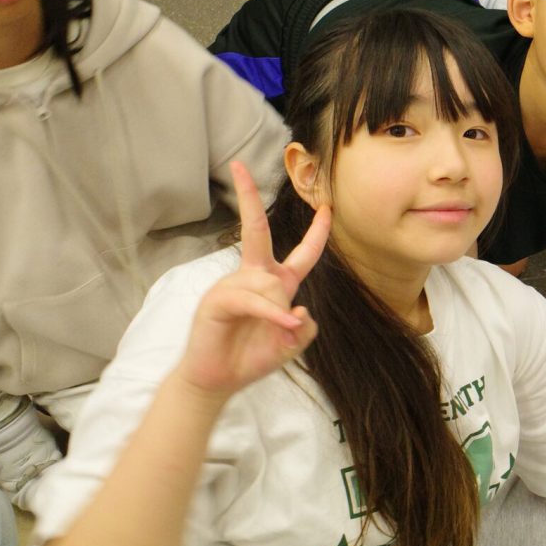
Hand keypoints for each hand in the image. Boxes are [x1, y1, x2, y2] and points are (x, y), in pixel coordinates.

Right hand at [175, 161, 328, 405]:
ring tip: (276, 332)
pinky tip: (280, 325)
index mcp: (276, 283)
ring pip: (270, 283)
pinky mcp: (218, 300)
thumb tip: (299, 310)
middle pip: (255, 230)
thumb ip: (305, 328)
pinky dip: (271, 314)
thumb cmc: (252, 357)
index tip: (327, 207)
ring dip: (279, 311)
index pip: (303, 253)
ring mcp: (233, 285)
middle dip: (247, 196)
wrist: (219, 379)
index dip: (317, 232)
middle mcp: (254, 277)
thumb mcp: (292, 343)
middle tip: (238, 166)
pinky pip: (253, 299)